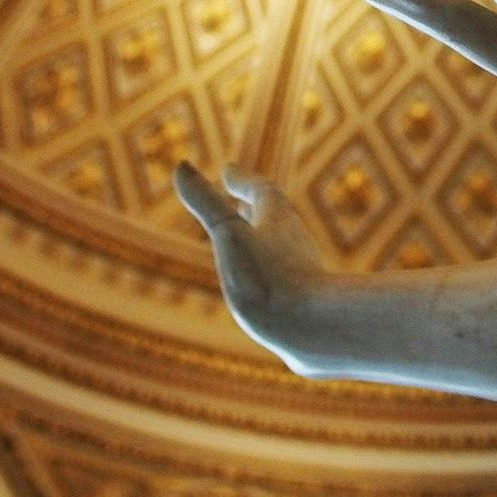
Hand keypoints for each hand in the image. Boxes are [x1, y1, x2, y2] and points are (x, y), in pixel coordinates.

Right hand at [173, 161, 337, 376]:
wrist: (316, 330)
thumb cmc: (270, 279)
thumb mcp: (229, 235)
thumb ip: (206, 203)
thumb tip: (180, 166)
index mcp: (277, 220)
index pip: (262, 191)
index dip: (242, 180)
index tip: (227, 170)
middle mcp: (294, 243)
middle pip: (275, 217)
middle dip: (255, 207)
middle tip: (242, 198)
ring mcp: (302, 275)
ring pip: (282, 248)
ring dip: (263, 238)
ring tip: (251, 237)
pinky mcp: (304, 305)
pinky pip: (287, 281)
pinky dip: (271, 273)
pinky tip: (267, 292)